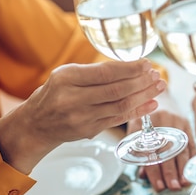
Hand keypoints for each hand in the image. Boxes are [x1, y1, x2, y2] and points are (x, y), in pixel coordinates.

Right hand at [0, 59, 165, 173]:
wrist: (36, 124)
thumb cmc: (56, 94)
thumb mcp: (67, 75)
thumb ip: (96, 72)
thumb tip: (133, 67)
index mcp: (67, 78)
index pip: (106, 72)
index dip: (130, 68)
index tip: (146, 63)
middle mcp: (73, 98)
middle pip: (117, 90)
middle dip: (142, 82)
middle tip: (157, 75)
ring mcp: (82, 117)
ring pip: (121, 105)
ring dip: (145, 95)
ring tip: (159, 87)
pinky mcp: (90, 130)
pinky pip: (120, 119)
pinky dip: (139, 111)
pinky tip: (152, 103)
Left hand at [128, 109, 195, 191]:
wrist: (158, 94)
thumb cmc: (145, 115)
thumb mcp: (134, 127)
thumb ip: (138, 150)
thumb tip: (143, 175)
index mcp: (149, 123)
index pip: (152, 152)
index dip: (155, 170)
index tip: (159, 184)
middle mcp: (165, 122)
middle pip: (169, 151)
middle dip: (171, 172)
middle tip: (173, 187)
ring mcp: (179, 123)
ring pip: (182, 149)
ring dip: (183, 168)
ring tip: (183, 183)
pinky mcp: (188, 125)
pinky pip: (192, 143)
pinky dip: (193, 159)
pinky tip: (193, 170)